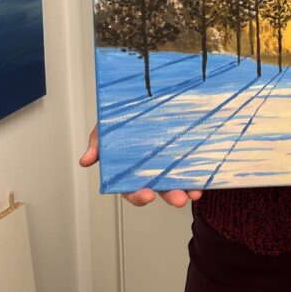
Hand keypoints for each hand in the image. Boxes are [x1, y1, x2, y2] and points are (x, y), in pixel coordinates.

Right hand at [79, 124, 202, 206]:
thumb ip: (98, 141)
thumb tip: (85, 160)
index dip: (138, 195)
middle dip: (169, 196)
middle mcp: (151, 169)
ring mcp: (169, 161)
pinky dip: (199, 172)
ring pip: (178, 180)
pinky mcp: (185, 151)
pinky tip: (205, 176)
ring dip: (187, 189)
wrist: (151, 93)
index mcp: (130, 169)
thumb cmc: (125, 116)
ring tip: (195, 192)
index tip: (147, 196)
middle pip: (159, 188)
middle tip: (178, 199)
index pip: (132, 189)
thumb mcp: (108, 126)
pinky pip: (192, 165)